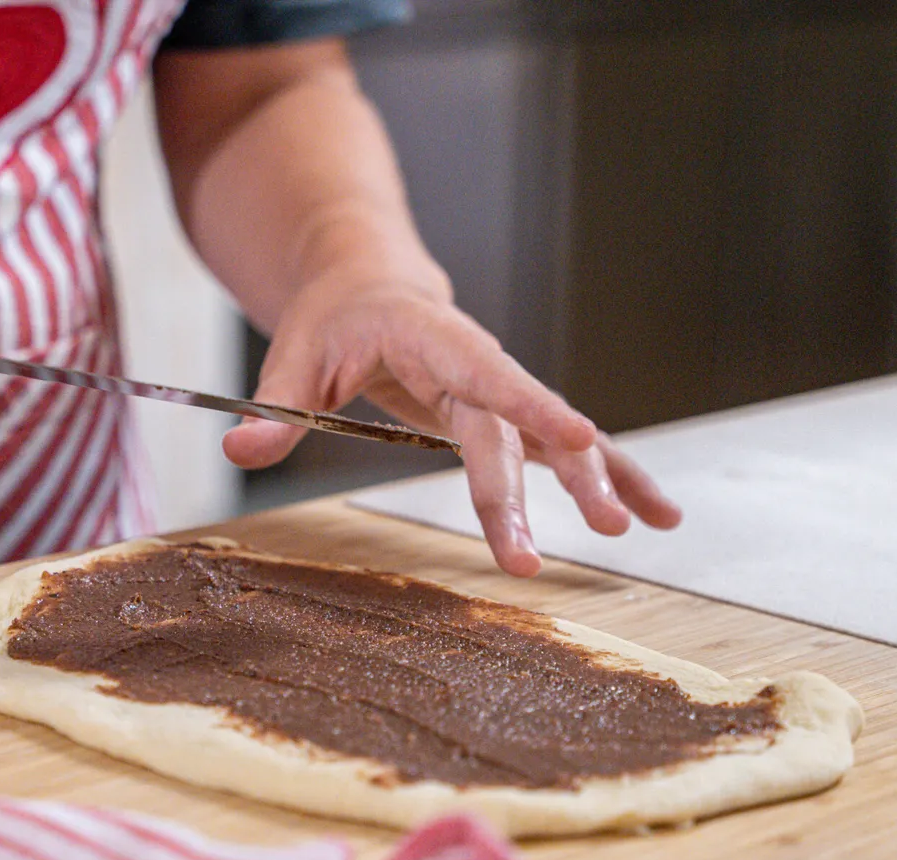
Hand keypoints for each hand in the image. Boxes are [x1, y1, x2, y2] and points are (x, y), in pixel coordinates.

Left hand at [223, 269, 681, 577]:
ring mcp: (503, 394)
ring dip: (604, 481)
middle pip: (518, 433)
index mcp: (435, 341)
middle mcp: (482, 367)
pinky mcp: (511, 418)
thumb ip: (275, 405)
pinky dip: (613, 477)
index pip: (488, 377)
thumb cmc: (332, 318)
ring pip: (560, 440)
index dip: (535, 407)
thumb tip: (241, 446)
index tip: (579, 437)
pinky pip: (563, 451)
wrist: (369, 284)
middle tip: (585, 539)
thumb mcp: (292, 353)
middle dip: (552, 487)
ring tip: (646, 526)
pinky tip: (656, 516)